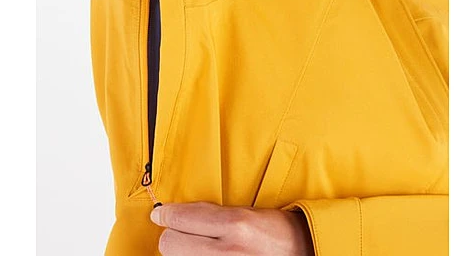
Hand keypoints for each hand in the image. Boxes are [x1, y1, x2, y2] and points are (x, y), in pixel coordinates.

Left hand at [150, 201, 313, 255]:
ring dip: (183, 253)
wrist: (303, 254)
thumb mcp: (246, 213)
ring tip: (199, 248)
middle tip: (184, 233)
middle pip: (170, 244)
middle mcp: (228, 251)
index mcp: (236, 225)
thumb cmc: (275, 232)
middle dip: (174, 236)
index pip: (180, 219)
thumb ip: (209, 213)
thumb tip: (169, 214)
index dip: (166, 215)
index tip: (161, 214)